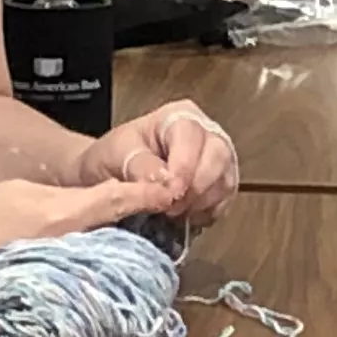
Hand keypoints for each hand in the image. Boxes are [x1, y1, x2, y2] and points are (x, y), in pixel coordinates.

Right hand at [0, 176, 180, 275]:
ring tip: (143, 254)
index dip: (148, 195)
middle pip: (123, 242)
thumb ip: (65, 196)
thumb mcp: (18, 191)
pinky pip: (86, 293)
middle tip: (164, 224)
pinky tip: (106, 280)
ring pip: (108, 271)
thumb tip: (101, 201)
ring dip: (127, 262)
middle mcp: (66, 252)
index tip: (172, 192)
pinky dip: (100, 285)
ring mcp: (59, 284)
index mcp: (60, 217)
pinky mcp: (50, 308)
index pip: (117, 202)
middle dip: (144, 235)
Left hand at [85, 99, 237, 223]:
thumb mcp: (116, 155)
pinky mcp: (220, 184)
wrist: (112, 174)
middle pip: (218, 158)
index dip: (184, 168)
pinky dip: (206, 214)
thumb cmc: (115, 157)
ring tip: (173, 215)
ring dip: (201, 204)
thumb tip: (164, 183)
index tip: (169, 195)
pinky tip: (184, 218)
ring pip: (225, 181)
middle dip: (196, 189)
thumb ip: (140, 166)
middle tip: (171, 210)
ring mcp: (217, 159)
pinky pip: (224, 201)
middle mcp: (205, 134)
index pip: (192, 137)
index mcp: (178, 117)